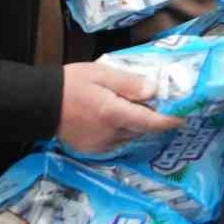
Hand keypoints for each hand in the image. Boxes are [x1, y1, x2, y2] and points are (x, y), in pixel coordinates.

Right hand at [56, 62, 182, 155]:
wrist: (39, 104)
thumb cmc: (70, 83)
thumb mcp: (101, 73)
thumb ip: (128, 83)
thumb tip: (154, 91)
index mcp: (113, 113)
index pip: (150, 122)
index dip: (169, 121)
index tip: (183, 117)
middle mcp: (110, 134)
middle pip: (141, 129)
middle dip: (152, 120)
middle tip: (161, 106)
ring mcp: (101, 145)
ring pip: (129, 136)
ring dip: (136, 125)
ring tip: (135, 109)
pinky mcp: (92, 149)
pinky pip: (115, 141)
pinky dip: (121, 130)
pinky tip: (115, 117)